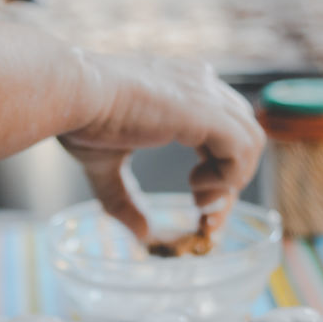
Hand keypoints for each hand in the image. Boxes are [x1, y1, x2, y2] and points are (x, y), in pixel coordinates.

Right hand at [60, 54, 265, 242]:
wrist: (71, 93)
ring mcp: (206, 93)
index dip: (218, 175)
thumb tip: (142, 236)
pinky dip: (230, 176)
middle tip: (206, 218)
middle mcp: (201, 85)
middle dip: (229, 184)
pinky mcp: (205, 110)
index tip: (199, 208)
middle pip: (242, 137)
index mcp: (182, 91)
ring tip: (201, 201)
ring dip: (232, 181)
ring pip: (251, 141)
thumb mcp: (105, 167)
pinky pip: (243, 146)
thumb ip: (125, 200)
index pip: (223, 132)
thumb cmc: (80, 119)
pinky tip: (198, 187)